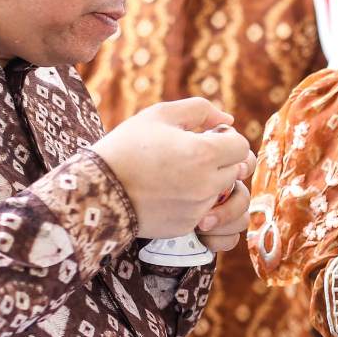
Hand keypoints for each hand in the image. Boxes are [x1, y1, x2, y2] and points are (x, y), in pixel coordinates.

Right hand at [90, 97, 254, 238]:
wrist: (96, 191)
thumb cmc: (127, 147)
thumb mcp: (160, 115)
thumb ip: (200, 110)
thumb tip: (228, 121)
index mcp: (203, 154)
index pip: (241, 147)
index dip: (227, 139)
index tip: (208, 138)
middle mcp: (206, 185)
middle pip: (237, 170)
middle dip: (222, 160)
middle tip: (195, 154)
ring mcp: (198, 209)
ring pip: (225, 193)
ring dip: (213, 182)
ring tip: (185, 173)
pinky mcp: (188, 226)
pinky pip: (208, 212)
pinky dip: (198, 202)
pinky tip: (173, 191)